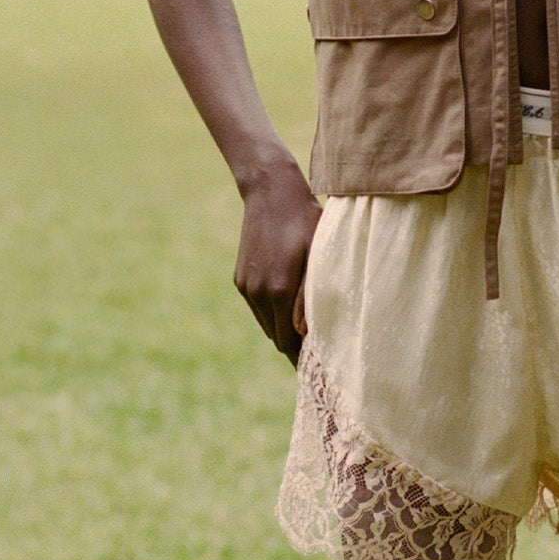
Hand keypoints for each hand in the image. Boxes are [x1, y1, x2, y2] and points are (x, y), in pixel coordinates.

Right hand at [234, 163, 320, 363]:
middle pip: (277, 338)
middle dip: (294, 348)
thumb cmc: (305, 221)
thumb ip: (309, 296)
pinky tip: (289, 305)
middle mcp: (258, 293)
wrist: (271, 193)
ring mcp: (246, 286)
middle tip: (317, 354)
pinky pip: (257, 308)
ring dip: (282, 330)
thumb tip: (304, 333)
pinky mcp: (240, 279)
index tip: (317, 367)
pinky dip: (271, 313)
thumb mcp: (318, 255)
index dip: (303, 357)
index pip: (289, 342)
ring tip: (305, 333)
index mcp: (280, 290)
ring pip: (266, 324)